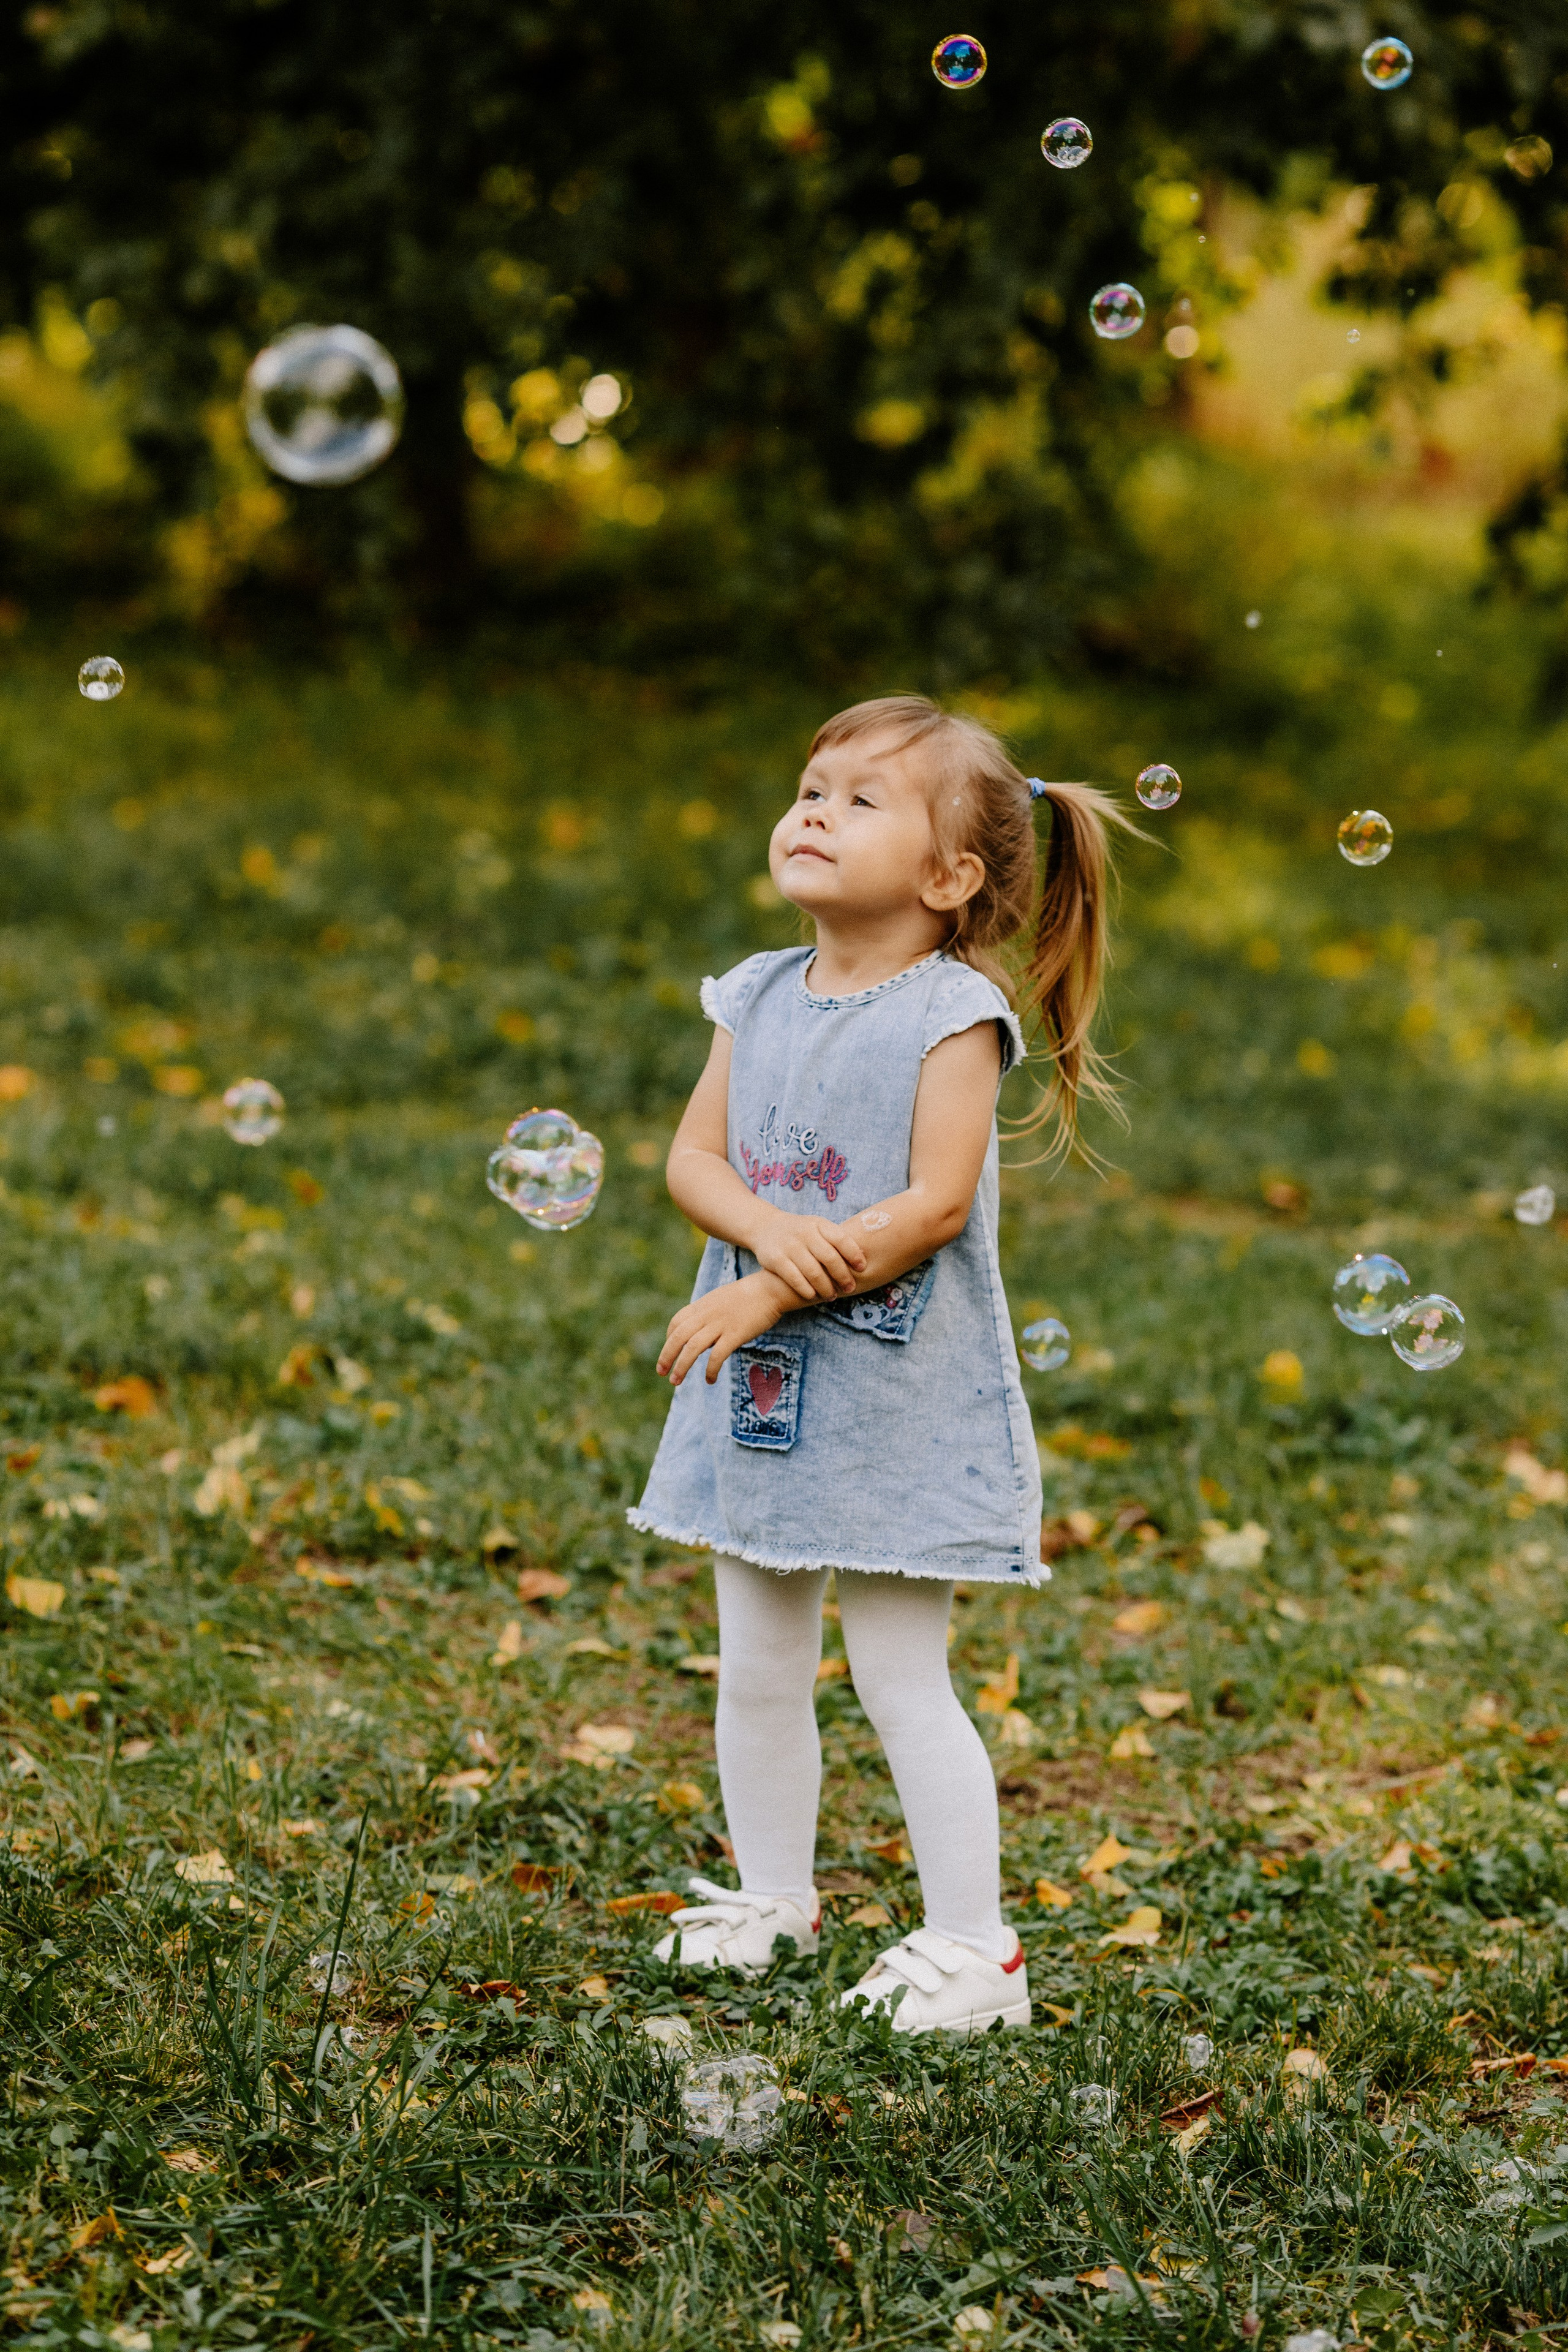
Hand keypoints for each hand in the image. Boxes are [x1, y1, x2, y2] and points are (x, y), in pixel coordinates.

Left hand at [658, 1272, 790, 1385]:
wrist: (771, 1289)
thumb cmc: (749, 1296)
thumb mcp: (721, 1299)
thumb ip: (709, 1314)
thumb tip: (703, 1334)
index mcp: (702, 1305)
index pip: (676, 1322)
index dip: (669, 1339)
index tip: (669, 1352)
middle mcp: (707, 1314)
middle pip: (678, 1336)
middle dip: (666, 1356)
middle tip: (661, 1372)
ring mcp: (720, 1324)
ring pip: (692, 1347)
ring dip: (681, 1366)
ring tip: (675, 1381)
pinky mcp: (735, 1334)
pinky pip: (717, 1355)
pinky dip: (710, 1370)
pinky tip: (710, 1380)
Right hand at [749, 1208, 865, 1301]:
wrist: (765, 1227)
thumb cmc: (801, 1233)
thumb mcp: (818, 1228)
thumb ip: (836, 1240)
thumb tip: (863, 1257)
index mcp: (819, 1224)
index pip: (841, 1239)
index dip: (854, 1254)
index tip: (862, 1268)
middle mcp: (804, 1233)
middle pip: (829, 1258)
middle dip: (842, 1276)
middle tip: (850, 1288)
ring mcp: (789, 1245)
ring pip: (813, 1271)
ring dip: (826, 1287)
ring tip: (832, 1295)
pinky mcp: (775, 1259)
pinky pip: (794, 1278)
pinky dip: (806, 1289)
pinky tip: (813, 1295)